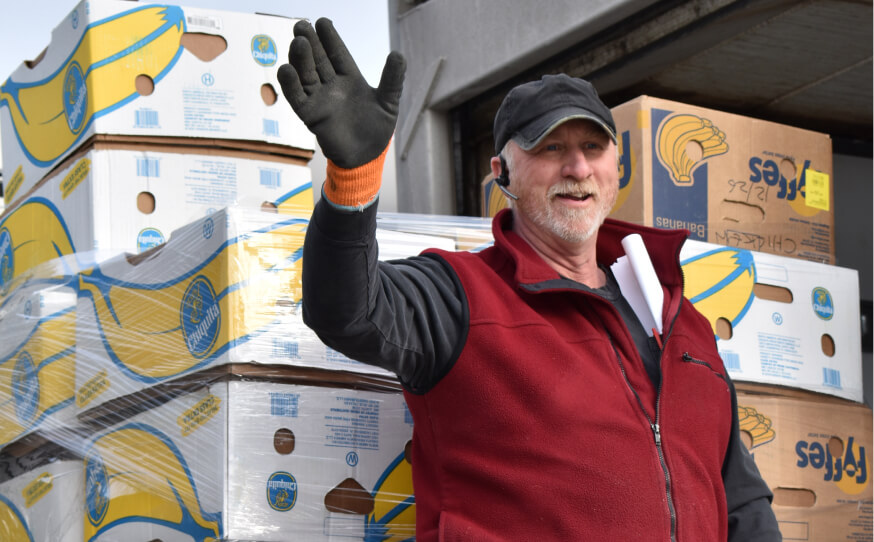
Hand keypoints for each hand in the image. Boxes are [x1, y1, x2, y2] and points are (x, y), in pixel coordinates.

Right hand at [277, 18, 405, 168]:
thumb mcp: (389, 101)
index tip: (323, 22)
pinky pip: (296, 97)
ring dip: (300, 58)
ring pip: (306, 74)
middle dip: (310, 42)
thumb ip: (392, 79)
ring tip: (298, 42)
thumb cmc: (378, 128)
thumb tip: (398, 54)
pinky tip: (286, 69)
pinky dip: (290, 84)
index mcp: (350, 78)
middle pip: (318, 59)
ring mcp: (319, 99)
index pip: (337, 53)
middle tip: (302, 25)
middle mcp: (331, 85)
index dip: (330, 38)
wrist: (366, 157)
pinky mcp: (310, 115)